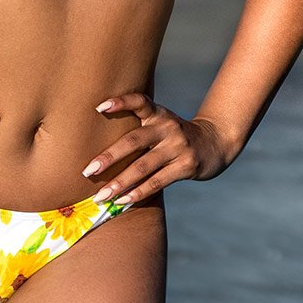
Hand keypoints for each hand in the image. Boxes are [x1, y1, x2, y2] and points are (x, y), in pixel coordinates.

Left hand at [81, 93, 227, 204]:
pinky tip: (122, 201)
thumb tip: (100, 151)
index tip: (99, 108)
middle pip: (134, 140)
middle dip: (109, 157)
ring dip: (120, 183)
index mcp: (158, 113)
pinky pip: (157, 181)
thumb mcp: (160, 123)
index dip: (120, 102)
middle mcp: (167, 127)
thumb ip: (138, 127)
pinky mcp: (186, 166)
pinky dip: (138, 192)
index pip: (139, 102)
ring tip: (101, 196)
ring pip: (143, 166)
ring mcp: (178, 147)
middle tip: (88, 171)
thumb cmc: (174, 135)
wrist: (214, 143)